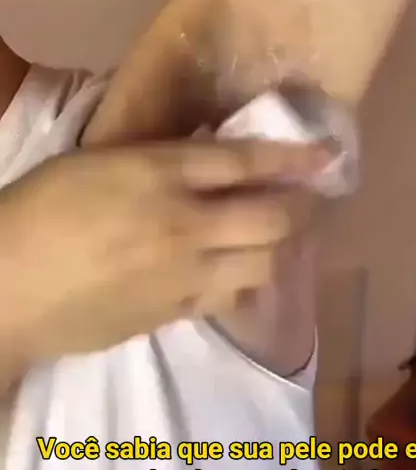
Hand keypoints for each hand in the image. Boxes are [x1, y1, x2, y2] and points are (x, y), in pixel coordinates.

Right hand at [0, 138, 318, 368]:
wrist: (8, 289)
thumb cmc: (40, 211)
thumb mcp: (97, 163)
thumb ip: (157, 160)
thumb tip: (207, 160)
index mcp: (159, 175)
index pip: (247, 161)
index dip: (296, 156)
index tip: (329, 155)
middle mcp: (185, 224)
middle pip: (273, 218)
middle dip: (302, 207)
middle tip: (307, 201)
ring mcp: (184, 275)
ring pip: (264, 264)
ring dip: (280, 247)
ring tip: (275, 237)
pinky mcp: (174, 314)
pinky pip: (232, 298)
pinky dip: (246, 280)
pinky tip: (238, 271)